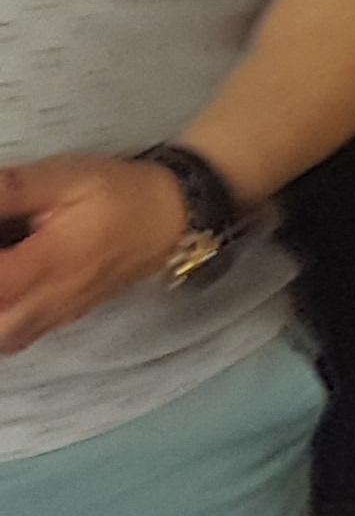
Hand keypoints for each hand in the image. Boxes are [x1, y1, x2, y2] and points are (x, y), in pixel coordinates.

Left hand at [0, 155, 196, 352]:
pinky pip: (22, 336)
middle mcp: (53, 297)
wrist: (177, 216)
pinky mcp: (71, 314)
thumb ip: (10, 189)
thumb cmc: (121, 193)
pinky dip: (5, 322)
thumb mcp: (63, 177)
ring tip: (7, 278)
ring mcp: (63, 311)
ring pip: (7, 338)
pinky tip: (10, 294)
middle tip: (3, 260)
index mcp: (48, 262)